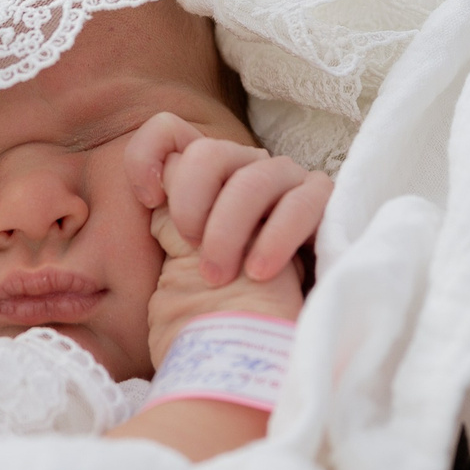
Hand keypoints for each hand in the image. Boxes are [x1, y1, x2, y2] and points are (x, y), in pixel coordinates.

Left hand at [125, 113, 329, 365]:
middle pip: (208, 152)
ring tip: (217, 276)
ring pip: (253, 179)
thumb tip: (153, 192)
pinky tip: (259, 271)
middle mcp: (245, 167)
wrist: (270, 338)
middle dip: (191, 200)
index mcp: (206, 175)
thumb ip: (167, 223)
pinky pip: (300, 203)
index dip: (147, 154)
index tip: (148, 199)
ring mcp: (286, 179)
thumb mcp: (180, 263)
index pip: (169, 131)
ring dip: (228, 230)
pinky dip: (275, 237)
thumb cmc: (221, 301)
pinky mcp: (322, 200)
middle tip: (188, 248)